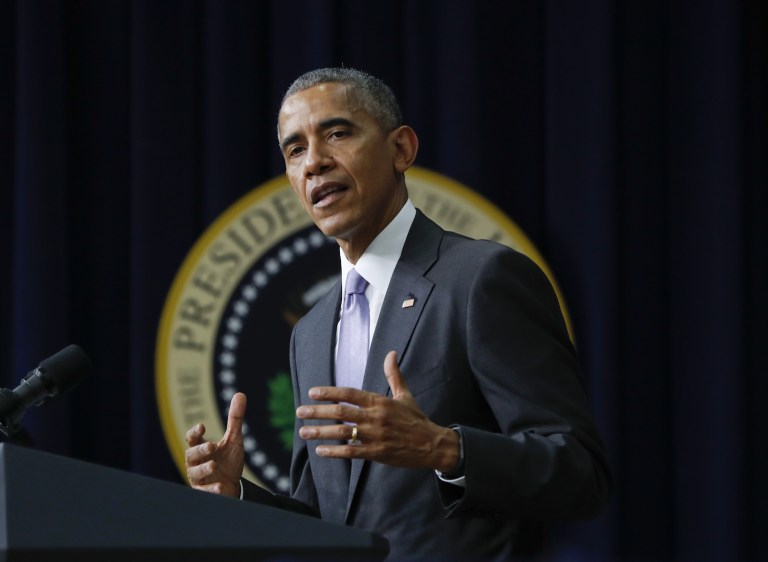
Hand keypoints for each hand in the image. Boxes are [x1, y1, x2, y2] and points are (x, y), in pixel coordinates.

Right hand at [184, 392, 246, 496]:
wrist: (232, 486)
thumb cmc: (229, 461)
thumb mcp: (234, 439)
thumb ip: (235, 419)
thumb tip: (240, 394)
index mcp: (201, 448)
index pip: (192, 438)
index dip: (194, 432)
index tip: (202, 426)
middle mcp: (196, 463)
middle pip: (191, 455)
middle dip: (200, 450)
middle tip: (211, 446)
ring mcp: (199, 478)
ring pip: (194, 473)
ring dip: (203, 469)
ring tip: (213, 465)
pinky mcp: (205, 492)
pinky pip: (204, 491)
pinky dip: (211, 490)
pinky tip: (219, 487)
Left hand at [296, 351, 459, 471]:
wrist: (432, 445)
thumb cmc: (416, 419)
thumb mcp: (405, 395)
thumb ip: (394, 375)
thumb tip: (391, 353)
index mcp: (380, 401)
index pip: (349, 393)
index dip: (329, 392)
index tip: (312, 392)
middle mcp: (375, 417)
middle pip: (341, 412)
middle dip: (317, 411)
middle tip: (299, 411)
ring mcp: (376, 436)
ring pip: (342, 432)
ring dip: (320, 432)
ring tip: (303, 432)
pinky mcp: (377, 453)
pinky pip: (351, 452)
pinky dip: (335, 452)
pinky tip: (320, 451)